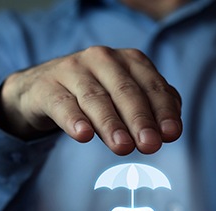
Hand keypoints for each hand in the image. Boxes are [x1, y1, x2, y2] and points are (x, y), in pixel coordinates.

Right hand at [0, 46, 181, 154]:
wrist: (45, 88)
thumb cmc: (96, 94)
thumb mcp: (126, 98)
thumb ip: (152, 108)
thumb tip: (170, 130)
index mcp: (129, 61)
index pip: (152, 87)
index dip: (164, 111)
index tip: (170, 134)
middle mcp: (103, 60)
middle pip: (125, 91)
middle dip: (140, 119)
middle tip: (150, 145)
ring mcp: (73, 70)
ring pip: (96, 98)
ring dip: (111, 124)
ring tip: (122, 146)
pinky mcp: (47, 86)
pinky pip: (62, 103)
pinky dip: (73, 119)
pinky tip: (83, 135)